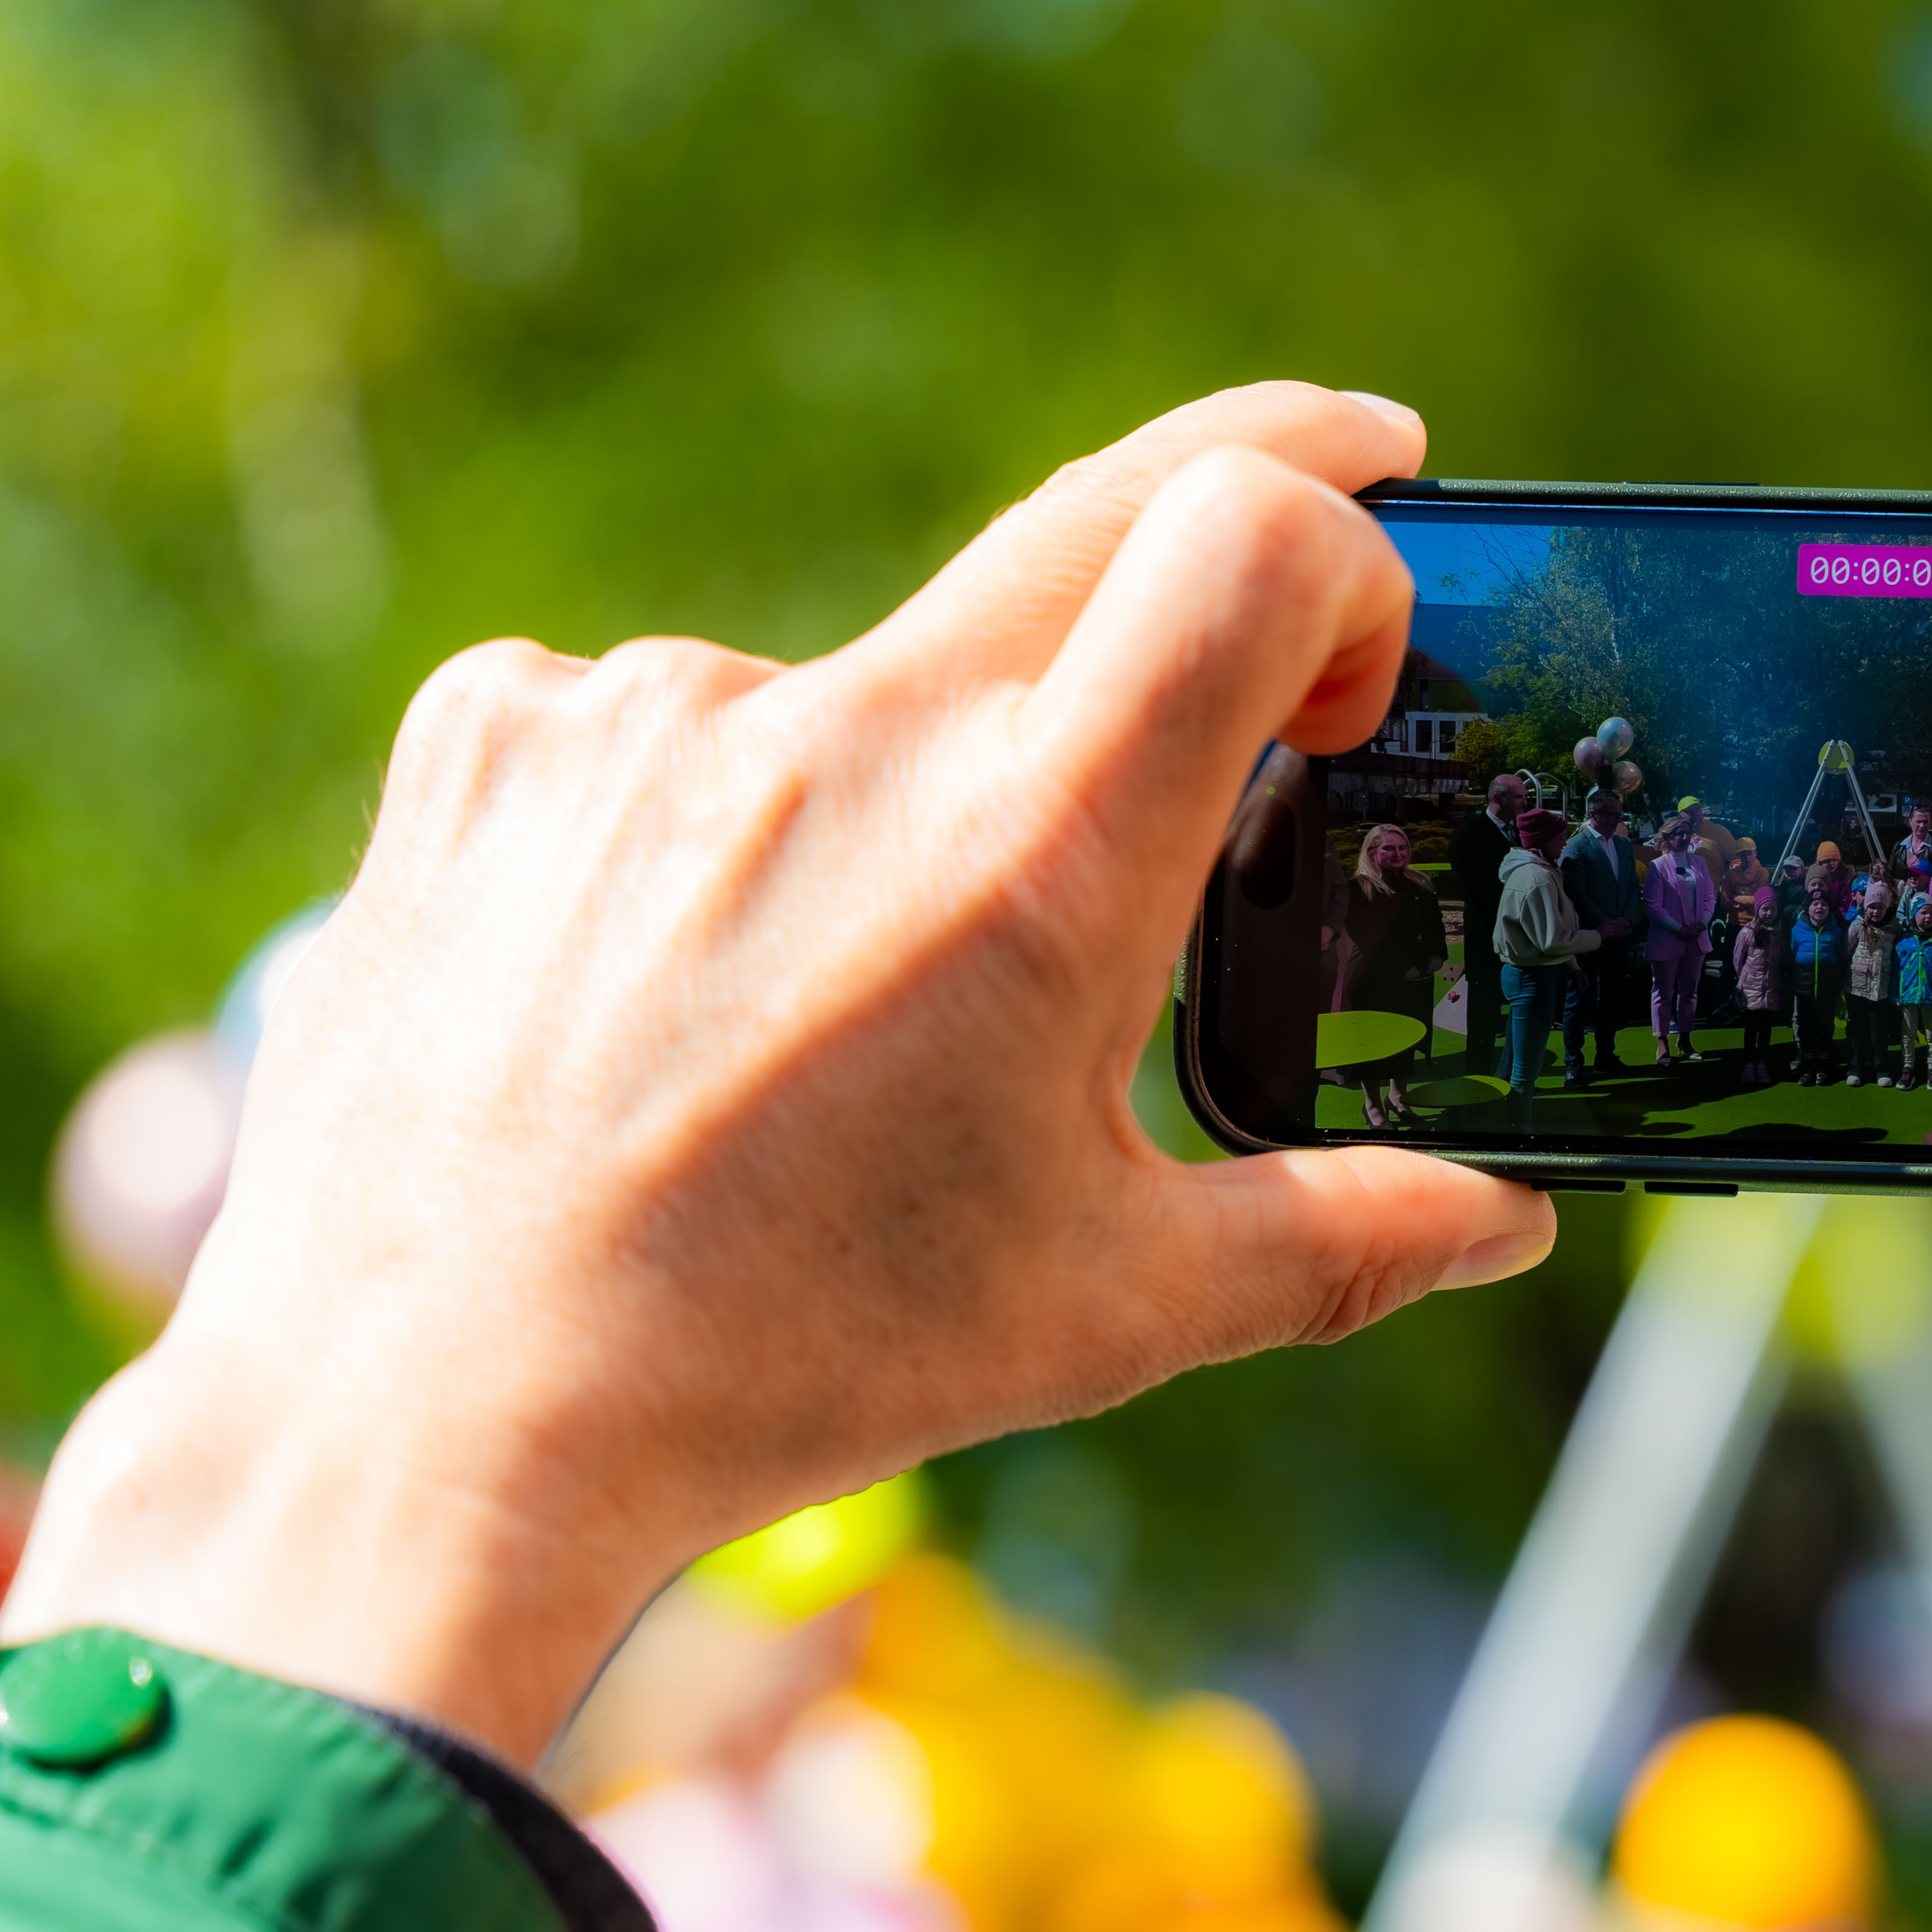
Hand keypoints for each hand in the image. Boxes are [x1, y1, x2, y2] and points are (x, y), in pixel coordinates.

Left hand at [5, 385, 1554, 1762]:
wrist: (421, 1412)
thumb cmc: (790, 1364)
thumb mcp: (1107, 1313)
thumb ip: (1340, 1237)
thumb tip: (1510, 1221)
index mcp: (1033, 861)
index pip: (1246, 534)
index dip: (1341, 544)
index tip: (1346, 660)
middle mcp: (852, 738)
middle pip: (1099, 521)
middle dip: (1239, 519)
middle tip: (1302, 561)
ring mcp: (655, 714)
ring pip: (858, 689)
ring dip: (894, 793)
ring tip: (813, 1011)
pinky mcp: (496, 730)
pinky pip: (657, 717)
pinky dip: (701, 817)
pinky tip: (655, 978)